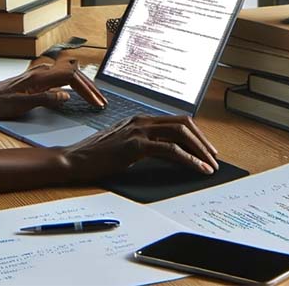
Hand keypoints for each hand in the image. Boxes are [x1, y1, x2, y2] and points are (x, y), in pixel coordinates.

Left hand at [0, 57, 105, 119]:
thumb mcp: (23, 104)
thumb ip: (46, 99)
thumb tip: (67, 95)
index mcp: (40, 76)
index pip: (71, 77)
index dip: (86, 90)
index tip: (96, 102)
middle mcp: (41, 72)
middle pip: (73, 74)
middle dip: (89, 88)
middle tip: (101, 102)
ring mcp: (39, 74)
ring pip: (68, 75)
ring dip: (82, 86)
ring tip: (93, 98)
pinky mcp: (37, 79)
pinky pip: (60, 78)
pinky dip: (72, 86)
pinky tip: (76, 93)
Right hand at [60, 115, 218, 182]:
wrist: (74, 160)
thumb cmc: (97, 156)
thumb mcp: (125, 146)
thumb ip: (144, 144)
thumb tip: (169, 154)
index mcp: (141, 119)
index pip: (177, 121)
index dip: (196, 134)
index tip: (206, 149)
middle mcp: (142, 120)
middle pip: (183, 124)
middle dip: (203, 141)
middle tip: (213, 158)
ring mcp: (139, 130)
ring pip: (181, 133)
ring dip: (200, 150)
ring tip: (210, 166)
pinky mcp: (136, 145)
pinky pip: (170, 150)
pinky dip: (188, 159)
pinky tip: (197, 168)